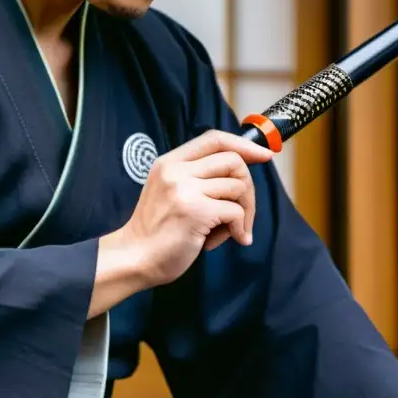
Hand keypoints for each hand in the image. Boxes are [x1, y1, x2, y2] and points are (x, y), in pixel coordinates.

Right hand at [117, 129, 274, 285]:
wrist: (133, 259)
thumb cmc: (157, 231)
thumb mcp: (169, 190)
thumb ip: (197, 177)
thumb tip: (242, 168)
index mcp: (170, 162)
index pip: (214, 138)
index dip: (244, 145)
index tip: (263, 155)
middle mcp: (177, 171)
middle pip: (234, 161)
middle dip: (248, 188)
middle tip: (244, 213)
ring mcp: (185, 190)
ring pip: (238, 187)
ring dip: (244, 213)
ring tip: (228, 231)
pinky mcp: (196, 211)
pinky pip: (236, 212)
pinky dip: (241, 227)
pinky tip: (232, 239)